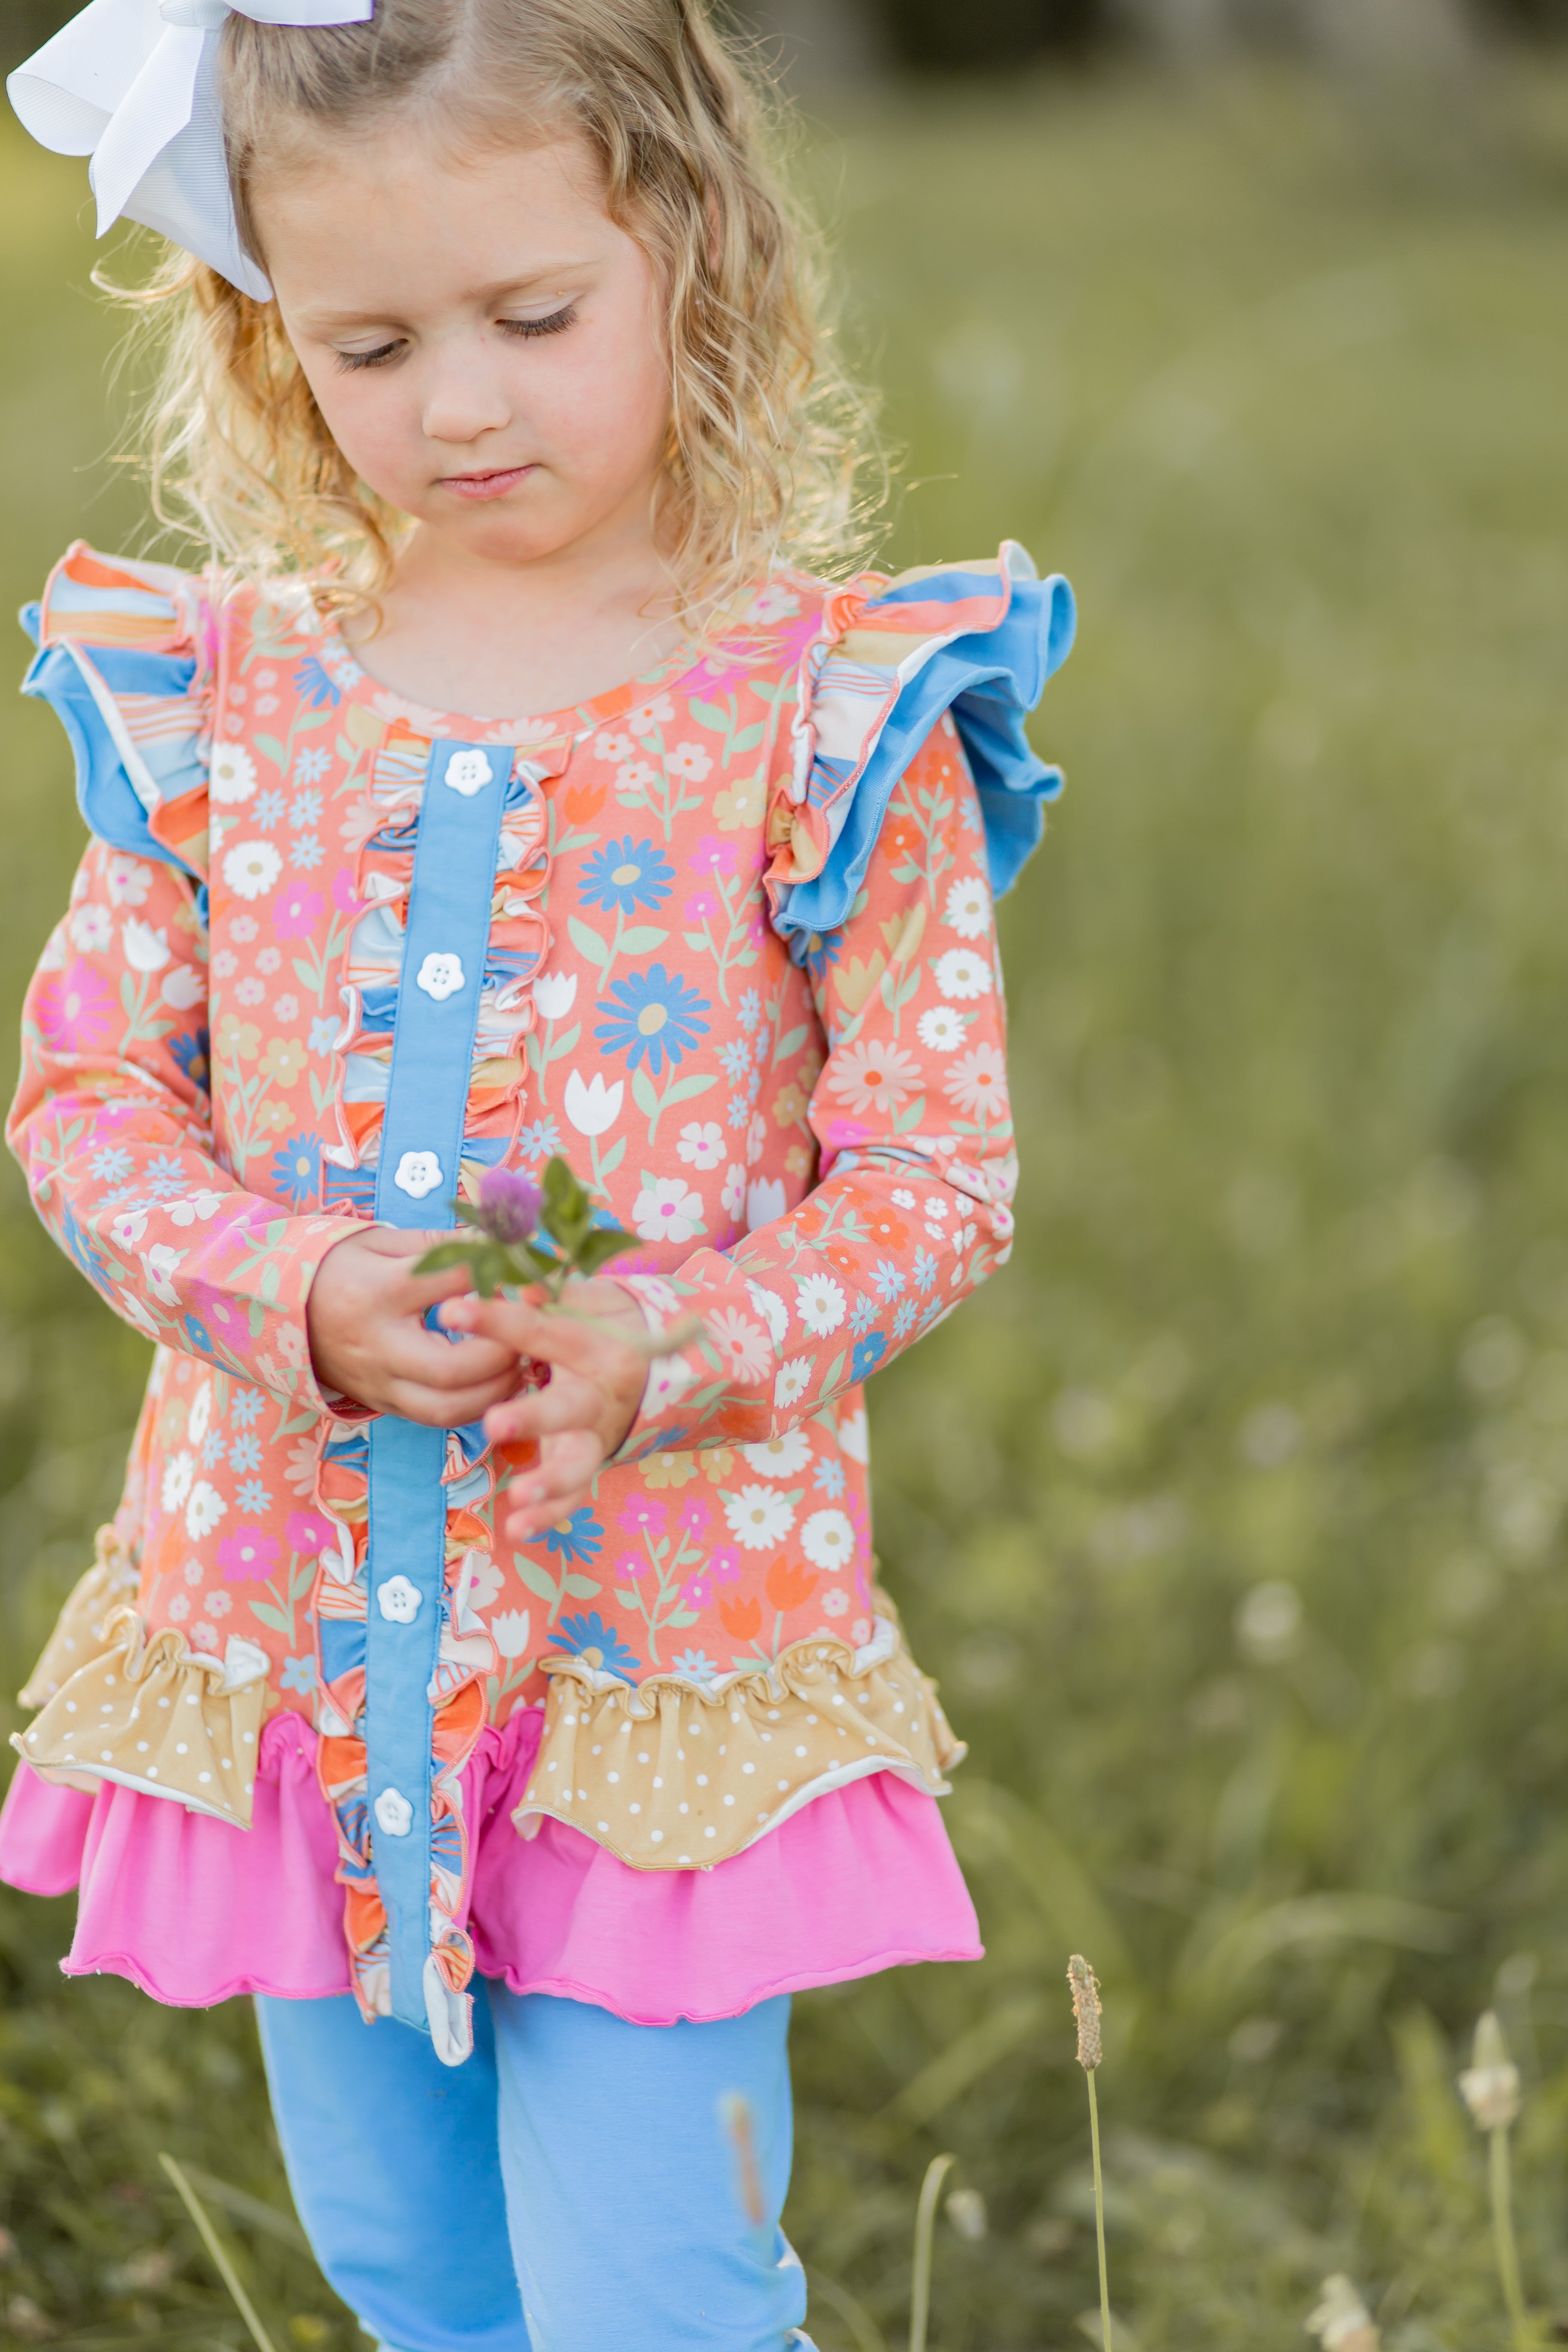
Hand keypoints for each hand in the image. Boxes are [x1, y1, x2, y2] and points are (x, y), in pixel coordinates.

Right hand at [307, 1225, 519, 1423]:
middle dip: (501, 1352)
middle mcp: (378, 1344)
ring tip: (521, 1361)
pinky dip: (476, 1405)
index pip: (451, 1282)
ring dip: (496, 1389)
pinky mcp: (383, 1403)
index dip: (497, 1275)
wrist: (284, 1310)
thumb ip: (439, 1244)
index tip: (526, 1272)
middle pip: (451, 1366)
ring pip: (447, 1407)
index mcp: (379, 1291)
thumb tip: (500, 1241)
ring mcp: (379, 1381)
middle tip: (528, 1331)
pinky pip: (437, 1419)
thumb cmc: (341, 1267)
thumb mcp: (382, 1241)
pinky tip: (498, 1383)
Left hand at [438, 1281, 647, 1542]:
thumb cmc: (603, 1327)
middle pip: (568, 1407)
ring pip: (577, 1462)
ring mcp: (597, 1436)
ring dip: (549, 1481)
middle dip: (533, 1417)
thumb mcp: (588, 1303)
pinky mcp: (589, 1465)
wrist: (652, 1367)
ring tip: (519, 1494)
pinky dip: (548, 1515)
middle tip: (494, 1424)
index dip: (497, 1320)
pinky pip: (573, 1497)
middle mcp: (602, 1396)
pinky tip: (517, 1529)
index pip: (543, 1331)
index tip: (451, 1311)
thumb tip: (518, 1283)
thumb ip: (552, 1296)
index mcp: (600, 1346)